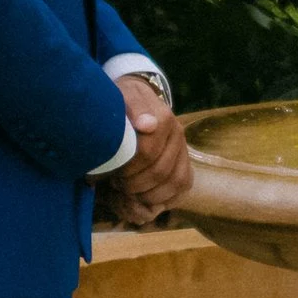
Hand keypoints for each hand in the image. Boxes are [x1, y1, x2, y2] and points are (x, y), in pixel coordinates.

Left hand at [104, 77, 192, 222]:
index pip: (148, 152)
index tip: (112, 171)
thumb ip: (133, 108)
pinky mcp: (185, 161)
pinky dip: (165, 197)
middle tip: (117, 183)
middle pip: (160, 172)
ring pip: (176, 182)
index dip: (128, 168)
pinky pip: (183, 186)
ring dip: (149, 194)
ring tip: (130, 191)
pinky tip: (146, 197)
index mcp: (162, 117)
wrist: (132, 100)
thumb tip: (148, 126)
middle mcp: (177, 133)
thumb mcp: (119, 99)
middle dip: (135, 184)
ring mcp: (183, 148)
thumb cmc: (120, 105)